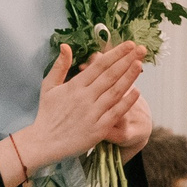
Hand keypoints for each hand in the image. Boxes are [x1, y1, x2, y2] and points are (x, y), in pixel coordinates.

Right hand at [15, 42, 146, 171]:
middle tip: (141, 48)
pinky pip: (116, 113)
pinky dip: (127, 102)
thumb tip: (66, 46)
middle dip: (127, 60)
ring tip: (140, 64)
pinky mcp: (98, 129)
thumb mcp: (48, 86)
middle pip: (110, 75)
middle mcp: (85, 97)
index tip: (128, 44)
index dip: (115, 54)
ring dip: (129, 77)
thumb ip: (59, 66)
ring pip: (115, 91)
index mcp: (74, 86)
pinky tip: (137, 92)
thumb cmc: (47, 114)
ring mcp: (93, 113)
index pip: (98, 66)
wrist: (44, 142)